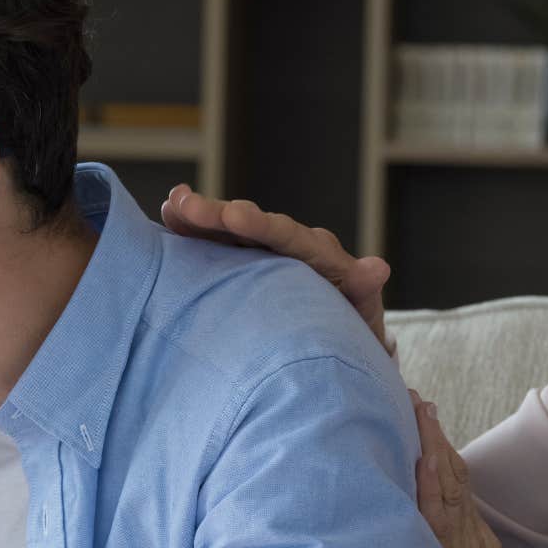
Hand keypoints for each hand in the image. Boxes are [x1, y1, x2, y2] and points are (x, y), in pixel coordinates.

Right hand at [159, 184, 392, 352]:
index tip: (235, 217)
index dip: (262, 226)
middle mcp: (292, 247)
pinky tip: (170, 213)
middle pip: (254, 226)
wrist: (341, 342)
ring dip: (201, 217)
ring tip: (172, 205)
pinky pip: (220, 243)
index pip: (289, 236)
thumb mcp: (363, 313)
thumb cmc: (354, 330)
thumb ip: (365, 288)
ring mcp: (266, 254)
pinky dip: (196, 230)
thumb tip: (377, 268)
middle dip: (219, 215)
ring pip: (232, 230)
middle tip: (186, 205)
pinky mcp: (245, 264)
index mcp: (320, 256)